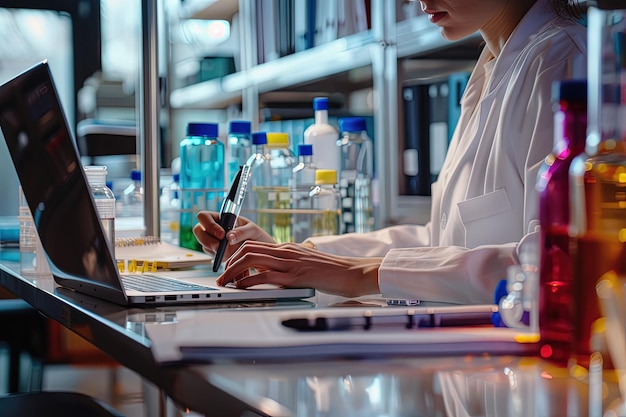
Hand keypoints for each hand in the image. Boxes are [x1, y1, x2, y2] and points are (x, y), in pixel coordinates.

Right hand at [193, 211, 273, 259]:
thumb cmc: (257, 236)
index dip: (208, 224)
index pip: (203, 216)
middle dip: (207, 240)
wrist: (261, 252)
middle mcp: (214, 228)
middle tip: (219, 247)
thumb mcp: (253, 230)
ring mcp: (213, 241)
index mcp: (221, 217)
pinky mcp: (216, 253)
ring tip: (231, 252)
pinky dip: (219, 257)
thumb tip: (229, 237)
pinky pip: (211, 255)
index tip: (222, 235)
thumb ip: (242, 232)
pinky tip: (230, 256)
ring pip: (204, 244)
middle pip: (198, 230)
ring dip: (215, 250)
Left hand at [216, 241, 381, 297]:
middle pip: (246, 249)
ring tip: (225, 283)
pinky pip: (264, 275)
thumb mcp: (306, 263)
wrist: (351, 272)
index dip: (235, 256)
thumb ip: (289, 265)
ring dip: (232, 272)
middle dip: (228, 264)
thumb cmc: (331, 271)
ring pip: (250, 259)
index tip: (227, 268)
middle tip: (221, 277)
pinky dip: (248, 281)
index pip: (252, 245)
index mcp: (287, 248)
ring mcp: (289, 263)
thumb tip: (273, 273)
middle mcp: (285, 252)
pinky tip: (242, 288)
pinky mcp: (294, 276)